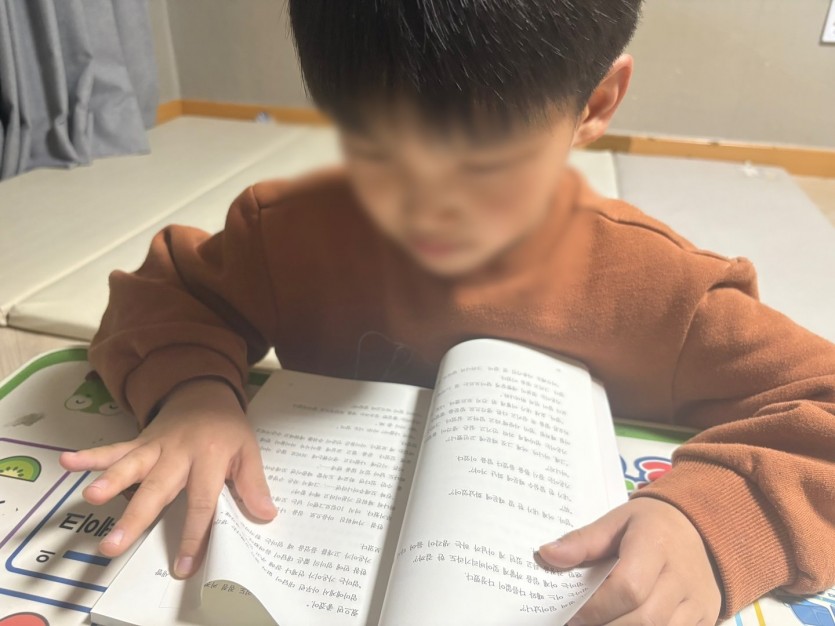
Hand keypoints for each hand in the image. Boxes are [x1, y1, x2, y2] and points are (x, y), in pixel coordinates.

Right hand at [59, 379, 276, 577]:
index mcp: (210, 458)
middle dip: (135, 517)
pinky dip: (92, 455)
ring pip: (131, 466)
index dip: (194, 535)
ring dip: (110, 481)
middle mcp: (179, 453)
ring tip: (91, 497)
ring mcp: (156, 446)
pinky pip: (114, 448)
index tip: (184, 565)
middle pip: (157, 488)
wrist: (206, 392)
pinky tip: (68, 461)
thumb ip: (254, 484)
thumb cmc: (228, 429)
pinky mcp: (140, 441)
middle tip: (114, 545)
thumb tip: (265, 514)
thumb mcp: (249, 451)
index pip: (201, 502)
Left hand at [538, 498, 721, 625]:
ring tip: (598, 624)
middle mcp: (682, 577)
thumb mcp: (616, 521)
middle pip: (644, 619)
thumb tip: (546, 556)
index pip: (628, 587)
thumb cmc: (651, 524)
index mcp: (656, 544)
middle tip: (578, 624)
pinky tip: (622, 625)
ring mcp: (698, 602)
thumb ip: (583, 541)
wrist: (701, 527)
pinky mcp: (705, 618)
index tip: (571, 615)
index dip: (596, 608)